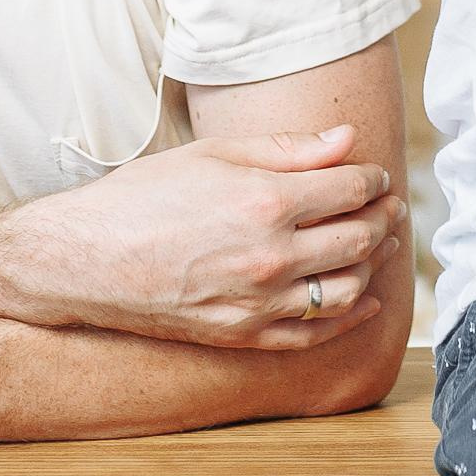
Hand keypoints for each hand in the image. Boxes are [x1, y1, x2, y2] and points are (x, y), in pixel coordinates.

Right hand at [0, 125, 407, 347]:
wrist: (86, 260)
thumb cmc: (143, 197)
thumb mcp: (212, 154)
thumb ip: (287, 149)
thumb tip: (346, 140)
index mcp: (267, 202)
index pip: (352, 189)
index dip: (373, 179)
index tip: (374, 174)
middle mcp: (271, 256)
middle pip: (359, 238)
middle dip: (383, 217)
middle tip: (389, 205)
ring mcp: (260, 302)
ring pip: (347, 287)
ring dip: (373, 263)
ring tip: (377, 244)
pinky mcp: (245, 334)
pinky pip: (315, 331)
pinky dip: (349, 316)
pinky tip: (363, 299)